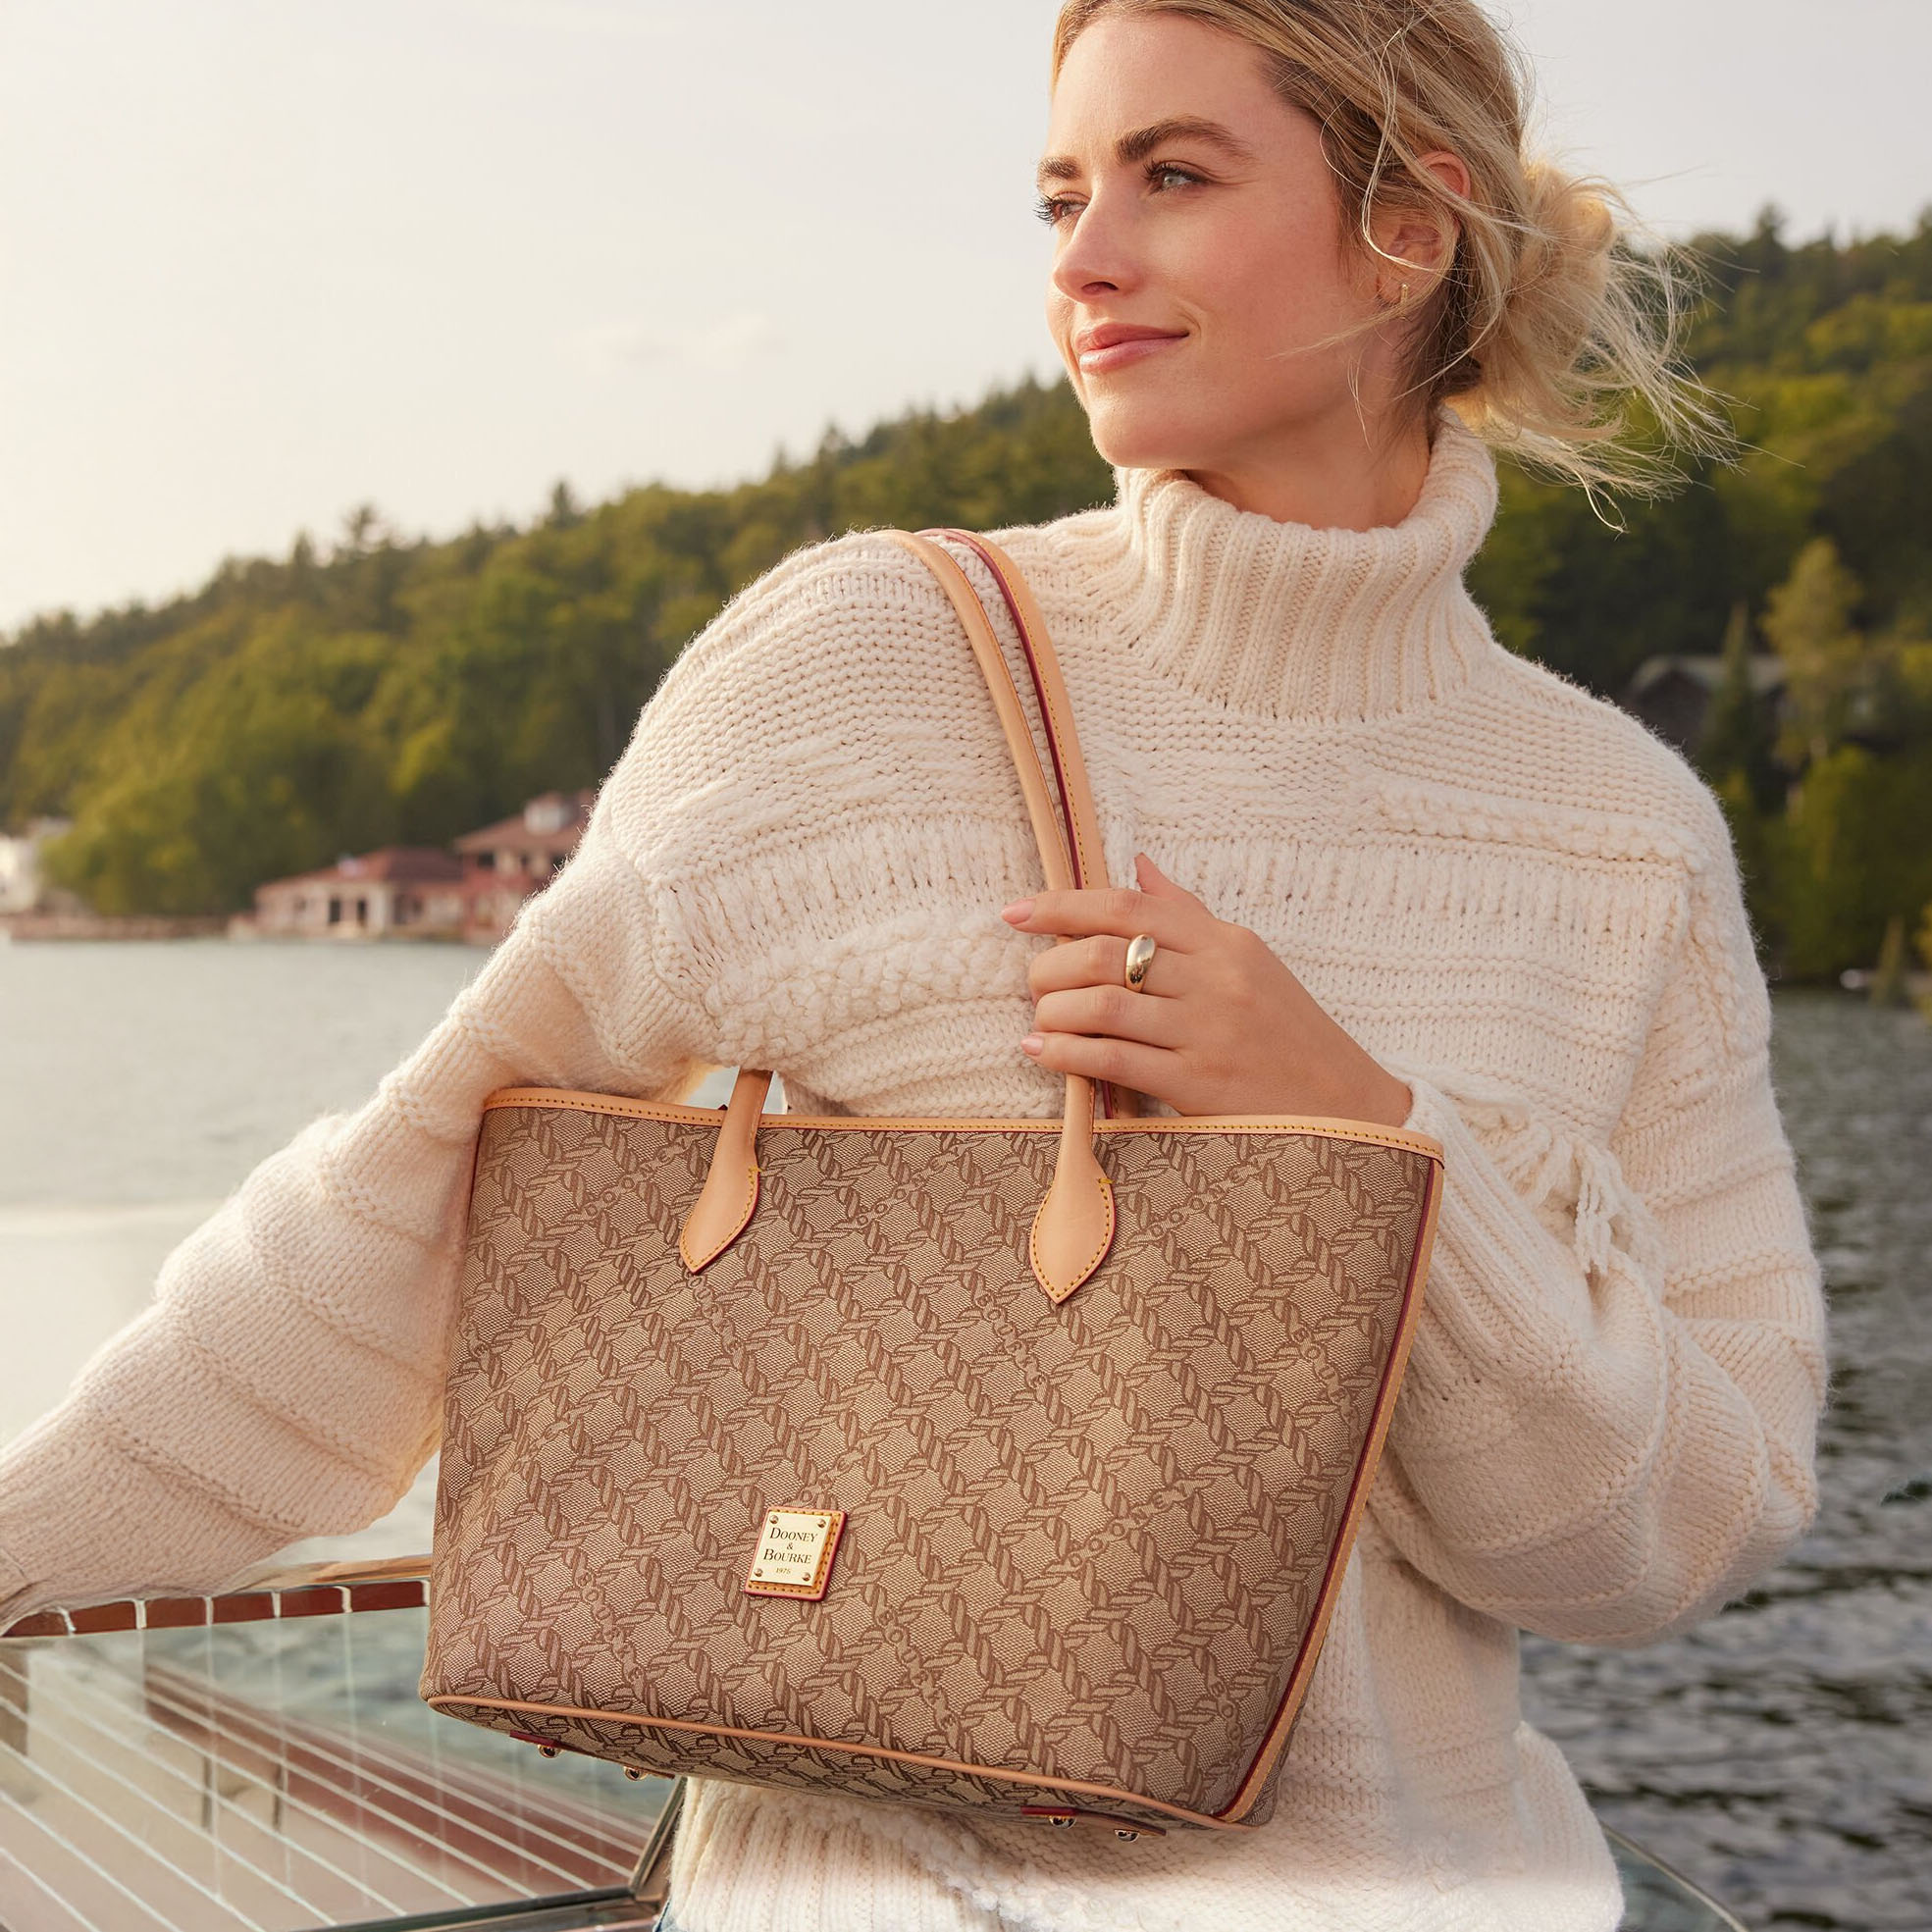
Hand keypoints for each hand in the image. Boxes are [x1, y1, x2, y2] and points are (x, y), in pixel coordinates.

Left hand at [1001, 853, 1413, 1126]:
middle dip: (1050, 965)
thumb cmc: (1289, 1032)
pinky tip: (1043, 1051)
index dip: (1062, 904)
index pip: (1129, 907)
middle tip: (1032, 980)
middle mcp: (1217, 979)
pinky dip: (1066, 1053)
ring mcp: (1208, 1032)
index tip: (1017, 913)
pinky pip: (1113, 1061)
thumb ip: (1189, 914)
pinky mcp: (1199, 1084)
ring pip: (1102, 1006)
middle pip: (1105, 954)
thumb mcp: (1250, 961)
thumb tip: (1138, 866)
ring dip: (1054, 1010)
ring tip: (1039, 1019)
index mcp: (1226, 942)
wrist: (1345, 1108)